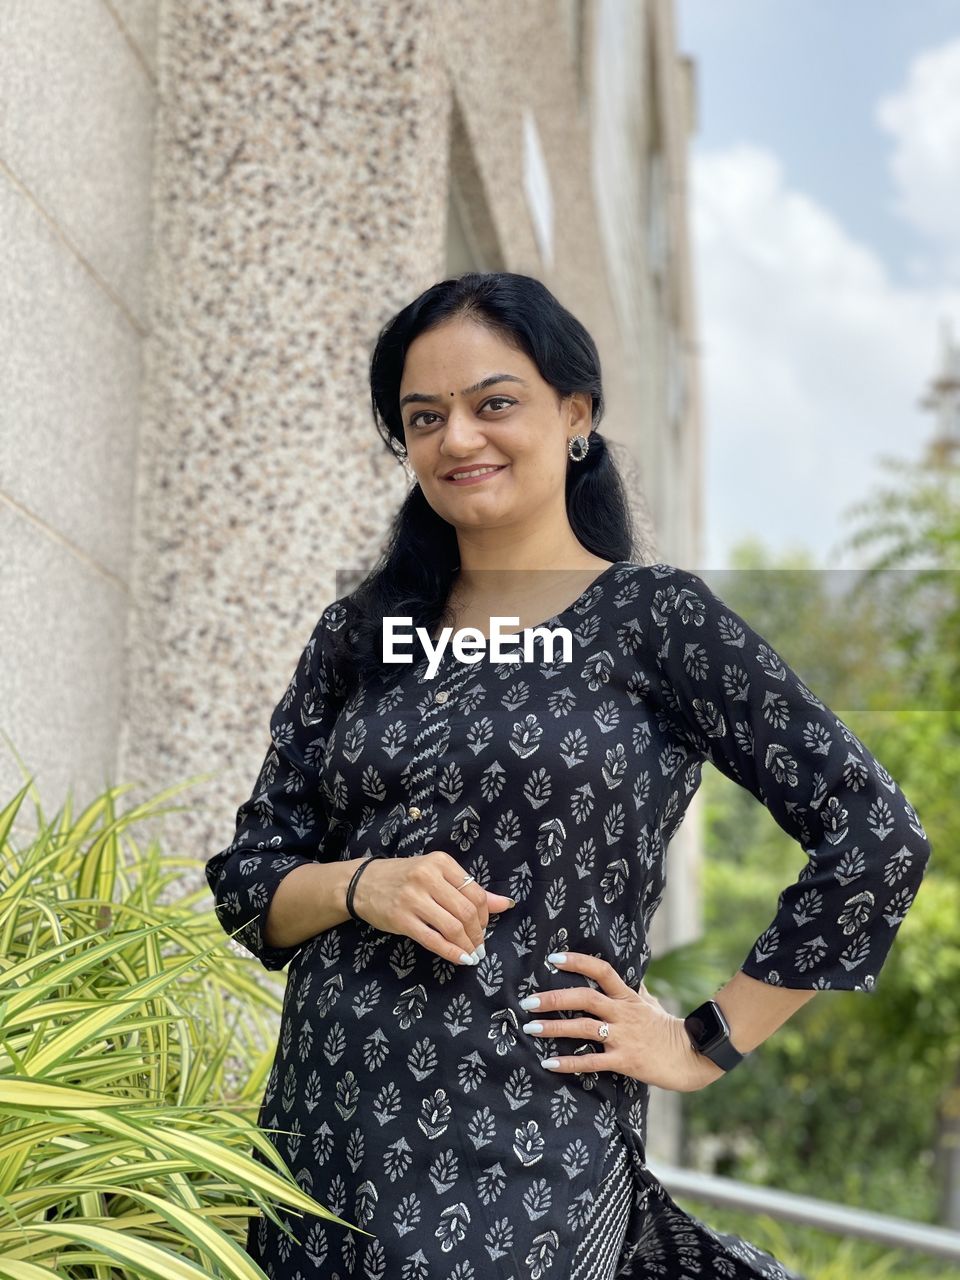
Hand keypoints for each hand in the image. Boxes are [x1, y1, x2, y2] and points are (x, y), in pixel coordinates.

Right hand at [351, 850, 515, 966]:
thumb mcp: (437, 875)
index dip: (486, 915)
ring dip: (467, 945)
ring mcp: (413, 899)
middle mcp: (427, 877)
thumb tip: (505, 904)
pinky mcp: (401, 920)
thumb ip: (470, 889)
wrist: (362, 883)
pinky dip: (451, 952)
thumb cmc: (405, 878)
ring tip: (472, 954)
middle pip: (466, 911)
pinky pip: (433, 940)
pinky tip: (460, 958)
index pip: (475, 891)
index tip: (484, 927)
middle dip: (478, 933)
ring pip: (452, 927)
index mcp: (440, 862)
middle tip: (480, 945)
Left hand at [518, 951, 724, 1091]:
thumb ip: (637, 990)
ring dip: (554, 1029)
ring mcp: (623, 1037)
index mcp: (628, 997)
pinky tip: (549, 1064)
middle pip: (584, 999)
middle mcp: (622, 1014)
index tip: (553, 959)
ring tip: (531, 1029)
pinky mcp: (624, 1061)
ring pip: (583, 1028)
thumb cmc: (668, 1029)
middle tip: (528, 1002)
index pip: (601, 971)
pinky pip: (591, 1062)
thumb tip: (632, 975)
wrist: (692, 1056)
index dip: (577, 962)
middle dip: (554, 999)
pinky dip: (568, 1063)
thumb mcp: (652, 1004)